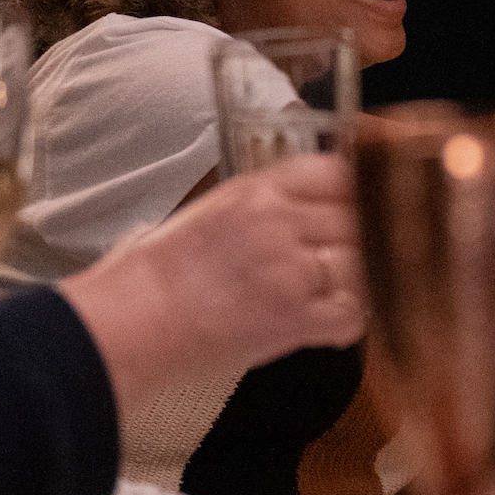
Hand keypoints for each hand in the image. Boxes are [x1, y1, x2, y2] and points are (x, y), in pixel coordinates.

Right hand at [69, 153, 364, 396]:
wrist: (131, 322)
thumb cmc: (158, 274)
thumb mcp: (211, 212)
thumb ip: (265, 203)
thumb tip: (307, 204)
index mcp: (257, 192)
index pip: (335, 172)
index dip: (355, 190)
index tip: (361, 206)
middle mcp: (280, 223)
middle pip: (357, 218)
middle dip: (357, 240)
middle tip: (346, 259)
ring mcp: (292, 270)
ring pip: (362, 264)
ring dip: (354, 280)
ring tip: (329, 293)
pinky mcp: (295, 318)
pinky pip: (353, 315)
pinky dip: (346, 322)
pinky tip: (325, 323)